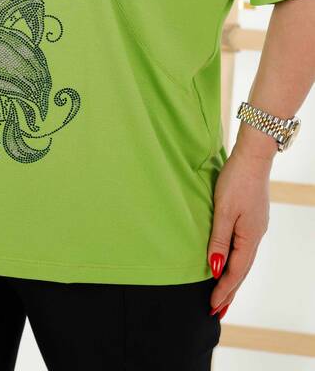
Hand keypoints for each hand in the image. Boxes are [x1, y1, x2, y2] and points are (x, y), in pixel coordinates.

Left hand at [207, 141, 271, 314]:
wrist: (253, 156)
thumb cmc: (236, 180)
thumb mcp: (223, 210)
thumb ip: (218, 240)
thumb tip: (214, 269)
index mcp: (250, 237)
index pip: (235, 272)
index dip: (223, 290)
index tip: (212, 306)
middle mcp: (256, 235)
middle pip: (242, 270)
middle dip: (229, 291)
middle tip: (217, 311)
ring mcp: (255, 226)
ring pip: (243, 259)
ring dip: (232, 278)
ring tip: (222, 295)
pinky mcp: (252, 218)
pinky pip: (243, 247)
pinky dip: (235, 261)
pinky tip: (228, 263)